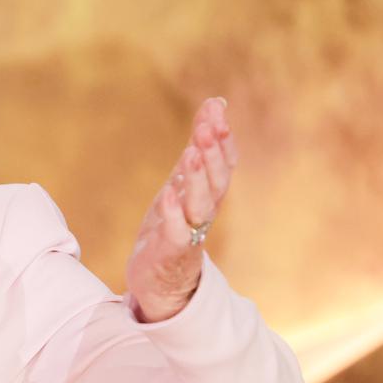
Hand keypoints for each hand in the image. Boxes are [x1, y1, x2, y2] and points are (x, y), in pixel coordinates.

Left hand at [126, 97, 235, 322]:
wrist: (158, 279)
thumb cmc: (172, 224)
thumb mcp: (183, 180)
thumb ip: (199, 145)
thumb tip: (215, 104)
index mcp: (208, 194)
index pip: (224, 163)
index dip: (222, 139)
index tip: (217, 112)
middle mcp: (204, 212)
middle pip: (217, 182)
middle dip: (213, 155)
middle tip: (206, 129)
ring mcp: (189, 233)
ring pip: (200, 206)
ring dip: (197, 179)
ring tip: (190, 153)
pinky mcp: (170, 253)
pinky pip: (176, 233)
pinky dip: (173, 215)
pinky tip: (168, 194)